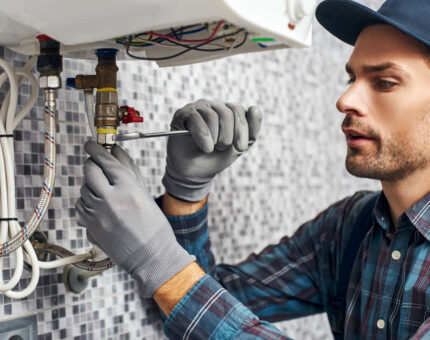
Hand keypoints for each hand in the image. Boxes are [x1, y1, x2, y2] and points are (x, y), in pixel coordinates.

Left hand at [75, 141, 194, 296]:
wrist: (150, 256)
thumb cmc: (154, 226)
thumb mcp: (145, 194)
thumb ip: (129, 170)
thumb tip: (116, 151)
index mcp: (128, 189)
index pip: (106, 161)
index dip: (97, 149)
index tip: (91, 144)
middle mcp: (110, 200)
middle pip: (90, 171)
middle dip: (92, 165)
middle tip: (96, 164)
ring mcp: (97, 214)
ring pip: (84, 189)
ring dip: (91, 185)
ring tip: (104, 191)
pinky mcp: (90, 227)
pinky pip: (80, 206)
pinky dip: (87, 202)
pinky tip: (99, 205)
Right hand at [162, 99, 262, 201]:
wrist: (194, 172)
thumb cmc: (216, 157)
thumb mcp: (238, 147)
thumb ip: (251, 130)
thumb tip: (255, 108)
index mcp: (229, 111)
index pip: (239, 110)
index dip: (242, 131)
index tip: (240, 148)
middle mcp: (214, 106)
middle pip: (226, 113)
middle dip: (227, 137)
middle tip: (221, 149)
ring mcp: (197, 108)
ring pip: (212, 117)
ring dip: (214, 139)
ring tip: (210, 149)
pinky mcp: (183, 114)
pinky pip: (195, 119)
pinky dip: (202, 137)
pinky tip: (204, 147)